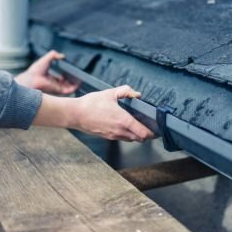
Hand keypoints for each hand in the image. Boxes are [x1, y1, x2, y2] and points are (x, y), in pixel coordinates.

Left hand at [15, 50, 78, 93]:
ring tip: (81, 79)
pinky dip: (75, 88)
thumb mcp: (46, 59)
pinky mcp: (59, 91)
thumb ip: (53, 55)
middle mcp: (54, 84)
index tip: (71, 72)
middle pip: (66, 84)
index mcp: (50, 78)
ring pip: (69, 87)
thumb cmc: (36, 70)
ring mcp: (57, 88)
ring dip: (75, 84)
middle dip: (72, 81)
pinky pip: (69, 90)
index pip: (60, 79)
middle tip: (78, 76)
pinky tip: (79, 83)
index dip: (66, 76)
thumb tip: (62, 55)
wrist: (32, 79)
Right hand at [33, 85, 154, 141]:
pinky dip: (127, 135)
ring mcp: (113, 135)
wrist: (75, 114)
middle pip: (140, 139)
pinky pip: (122, 138)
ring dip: (136, 135)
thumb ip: (125, 91)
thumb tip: (136, 94)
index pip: (143, 133)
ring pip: (131, 140)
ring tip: (137, 126)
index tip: (156, 128)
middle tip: (149, 127)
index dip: (152, 132)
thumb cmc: (91, 104)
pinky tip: (124, 126)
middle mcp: (120, 131)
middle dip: (146, 134)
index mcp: (123, 120)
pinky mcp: (107, 137)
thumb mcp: (110, 93)